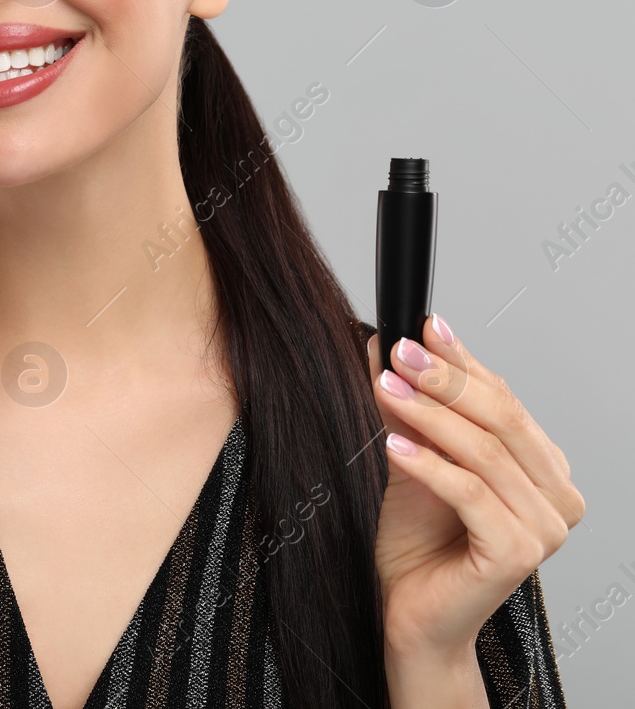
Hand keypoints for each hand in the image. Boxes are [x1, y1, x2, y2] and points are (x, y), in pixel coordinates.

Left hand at [367, 315, 584, 657]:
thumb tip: (382, 346)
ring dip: (429, 414)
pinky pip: (471, 492)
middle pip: (501, 418)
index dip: (462, 360)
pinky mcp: (518, 553)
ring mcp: (545, 527)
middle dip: (444, 379)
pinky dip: (429, 464)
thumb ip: (407, 409)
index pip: (504, 398)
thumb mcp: (409, 459)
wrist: (409, 611)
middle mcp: (556, 496)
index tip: (422, 327)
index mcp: (544, 468)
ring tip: (384, 389)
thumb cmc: (415, 541)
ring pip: (484, 451)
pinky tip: (392, 444)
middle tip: (398, 351)